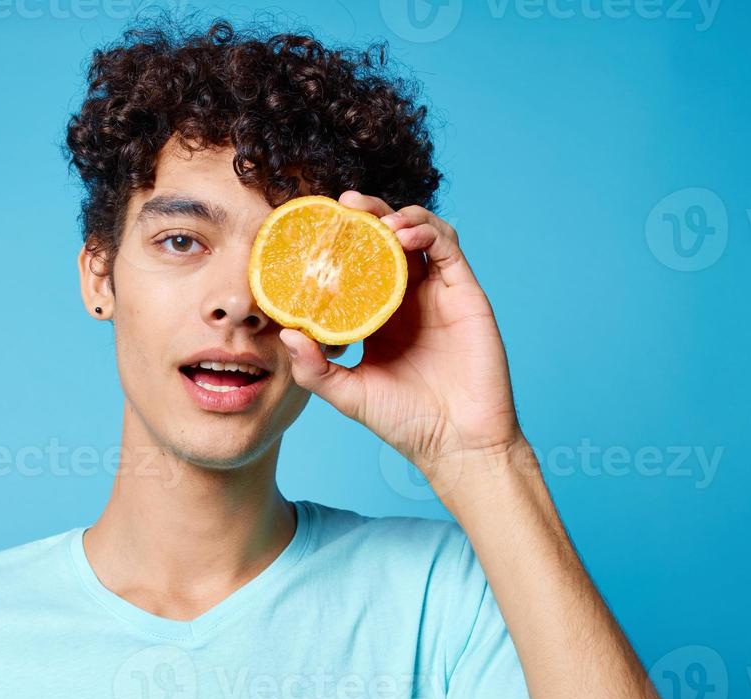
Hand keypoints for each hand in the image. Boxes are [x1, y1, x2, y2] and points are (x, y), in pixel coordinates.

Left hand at [276, 190, 524, 483]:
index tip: (315, 229)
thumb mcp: (347, 394)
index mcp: (378, 316)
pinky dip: (426, 230)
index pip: (358, 265)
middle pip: (387, 239)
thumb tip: (285, 334)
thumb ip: (314, 369)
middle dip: (367, 215)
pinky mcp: (465, 293)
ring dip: (396, 217)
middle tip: (343, 205)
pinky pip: (447, 247)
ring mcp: (437, 293)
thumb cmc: (404, 421)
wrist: (457, 442)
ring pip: (418, 233)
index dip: (340, 243)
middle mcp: (407, 298)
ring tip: (373, 221)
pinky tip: (402, 235)